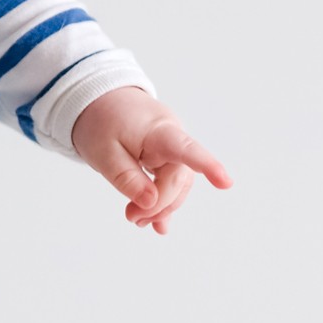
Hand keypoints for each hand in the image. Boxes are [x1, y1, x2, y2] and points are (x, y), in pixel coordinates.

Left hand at [72, 86, 231, 233]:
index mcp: (158, 131)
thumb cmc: (100, 121)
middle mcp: (171, 137)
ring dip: (161, 205)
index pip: (186, 149)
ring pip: (176, 183)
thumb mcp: (103, 153)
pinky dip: (162, 201)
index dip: (207, 166)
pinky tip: (158, 224)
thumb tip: (151, 203)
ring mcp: (170, 147)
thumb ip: (127, 179)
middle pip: (177, 178)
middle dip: (159, 204)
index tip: (225, 182)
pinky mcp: (165, 156)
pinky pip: (169, 182)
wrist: (97, 99)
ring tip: (138, 220)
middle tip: (132, 218)